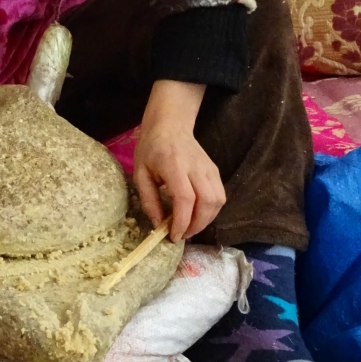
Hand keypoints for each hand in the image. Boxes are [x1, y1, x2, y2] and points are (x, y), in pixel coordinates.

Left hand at [132, 81, 225, 242]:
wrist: (170, 126)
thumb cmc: (151, 150)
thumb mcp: (140, 174)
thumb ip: (149, 201)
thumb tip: (158, 226)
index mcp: (174, 166)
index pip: (185, 198)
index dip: (182, 221)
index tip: (173, 235)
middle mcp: (196, 167)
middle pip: (207, 202)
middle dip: (196, 225)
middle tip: (182, 234)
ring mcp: (209, 168)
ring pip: (218, 200)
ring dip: (206, 220)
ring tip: (190, 227)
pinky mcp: (215, 171)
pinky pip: (220, 196)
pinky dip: (211, 211)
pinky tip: (197, 215)